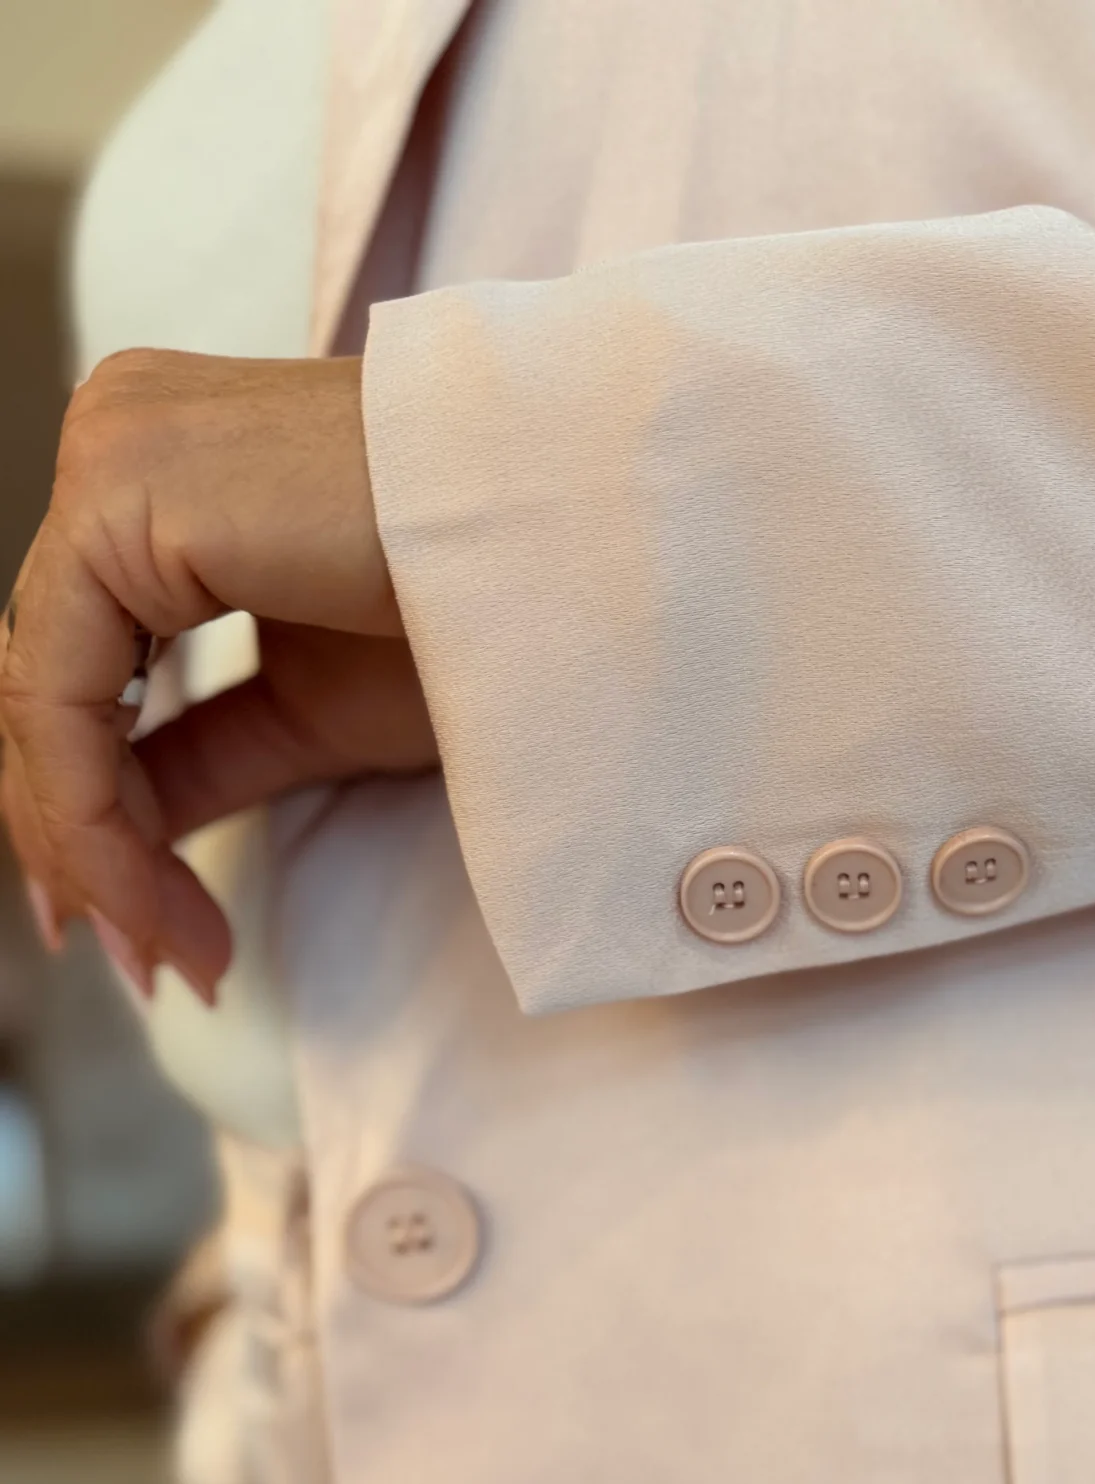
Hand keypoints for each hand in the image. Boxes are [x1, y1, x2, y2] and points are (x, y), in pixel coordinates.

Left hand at [0, 350, 439, 1001]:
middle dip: (86, 847)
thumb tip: (119, 845)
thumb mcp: (318, 711)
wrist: (571, 551)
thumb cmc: (487, 609)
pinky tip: (144, 892)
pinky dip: (90, 812)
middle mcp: (120, 439)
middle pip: (48, 684)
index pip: (80, 666)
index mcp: (166, 471)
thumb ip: (203, 760)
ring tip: (164, 951)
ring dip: (94, 851)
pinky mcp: (118, 491)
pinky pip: (58, 690)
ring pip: (43, 697)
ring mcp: (112, 451)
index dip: (91, 813)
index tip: (140, 932)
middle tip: (146, 962)